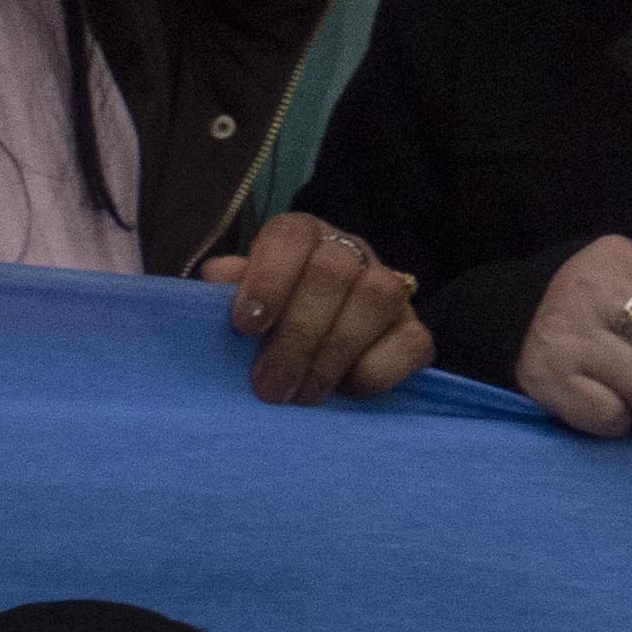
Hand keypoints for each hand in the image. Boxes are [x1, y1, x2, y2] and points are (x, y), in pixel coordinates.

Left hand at [208, 211, 430, 406]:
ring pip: (378, 297)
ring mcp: (390, 289)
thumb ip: (223, 294)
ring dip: (333, 355)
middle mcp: (349, 253)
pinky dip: (378, 370)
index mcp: (302, 239)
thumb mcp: (236, 308)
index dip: (269, 277)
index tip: (246, 326)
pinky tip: (345, 391)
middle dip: (297, 336)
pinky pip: (412, 342)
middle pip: (334, 272)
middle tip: (269, 387)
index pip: (291, 236)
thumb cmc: (263, 327)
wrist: (311, 354)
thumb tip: (217, 278)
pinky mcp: (414, 330)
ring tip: (302, 396)